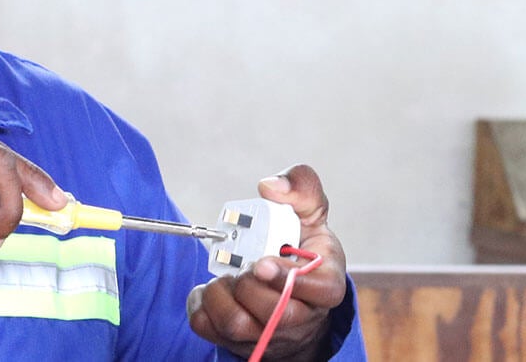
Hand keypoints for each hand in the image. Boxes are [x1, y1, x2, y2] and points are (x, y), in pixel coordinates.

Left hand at [188, 164, 348, 360]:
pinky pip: (206, 326)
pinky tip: (213, 288)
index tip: (262, 262)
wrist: (289, 294)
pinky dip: (200, 302)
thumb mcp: (309, 216)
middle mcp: (300, 316)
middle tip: (244, 265)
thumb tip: (270, 186)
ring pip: (236, 325)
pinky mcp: (236, 340)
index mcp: (325, 284)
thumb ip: (301, 190)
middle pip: (273, 313)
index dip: (289, 279)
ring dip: (221, 294)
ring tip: (227, 277)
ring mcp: (267, 333)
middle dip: (248, 283)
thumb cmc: (299, 252)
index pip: (320, 291)